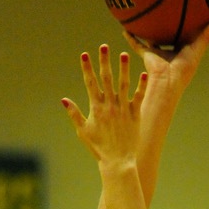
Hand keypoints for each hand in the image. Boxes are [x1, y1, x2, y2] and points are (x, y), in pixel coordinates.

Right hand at [61, 44, 146, 166]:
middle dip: (104, 62)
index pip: (90, 83)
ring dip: (124, 69)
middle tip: (104, 46)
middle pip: (106, 79)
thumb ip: (74, 114)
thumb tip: (64, 100)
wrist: (118, 161)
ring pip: (123, 85)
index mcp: (96, 108)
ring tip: (124, 55)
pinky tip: (144, 74)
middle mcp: (109, 105)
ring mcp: (123, 109)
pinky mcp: (135, 115)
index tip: (85, 54)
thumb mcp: (83, 131)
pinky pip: (138, 98)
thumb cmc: (99, 147)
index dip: (87, 68)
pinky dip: (141, 86)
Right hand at [123, 21, 208, 107]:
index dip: (186, 28)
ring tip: (143, 18)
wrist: (168, 81)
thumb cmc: (184, 69)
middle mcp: (169, 52)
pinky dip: (131, 38)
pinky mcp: (147, 54)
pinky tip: (125, 29)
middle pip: (168, 36)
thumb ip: (205, 37)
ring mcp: (157, 53)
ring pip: (151, 39)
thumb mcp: (197, 50)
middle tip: (165, 12)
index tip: (186, 15)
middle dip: (167, 27)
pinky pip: (137, 44)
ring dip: (147, 31)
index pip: (184, 38)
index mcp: (182, 52)